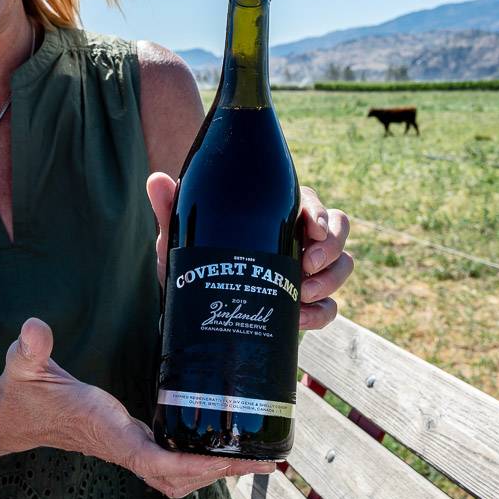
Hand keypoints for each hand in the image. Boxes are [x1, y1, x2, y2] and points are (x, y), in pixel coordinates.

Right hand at [0, 318, 276, 498]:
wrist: (15, 414)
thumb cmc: (25, 391)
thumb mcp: (24, 364)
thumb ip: (31, 347)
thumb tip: (33, 328)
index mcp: (107, 429)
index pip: (154, 460)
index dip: (190, 464)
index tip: (225, 460)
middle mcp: (122, 446)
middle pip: (178, 477)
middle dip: (218, 471)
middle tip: (261, 456)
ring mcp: (128, 448)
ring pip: (176, 477)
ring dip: (213, 472)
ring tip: (252, 456)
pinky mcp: (130, 442)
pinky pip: (170, 465)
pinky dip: (197, 465)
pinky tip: (218, 449)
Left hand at [146, 173, 352, 330]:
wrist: (195, 310)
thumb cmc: (193, 262)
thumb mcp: (181, 238)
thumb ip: (170, 208)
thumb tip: (157, 179)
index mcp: (276, 214)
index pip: (312, 203)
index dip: (321, 214)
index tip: (312, 229)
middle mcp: (298, 239)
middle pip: (339, 230)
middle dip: (331, 248)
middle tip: (307, 265)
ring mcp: (307, 272)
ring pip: (342, 266)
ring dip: (330, 280)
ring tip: (302, 294)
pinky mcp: (307, 304)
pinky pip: (330, 308)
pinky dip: (321, 313)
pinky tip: (300, 319)